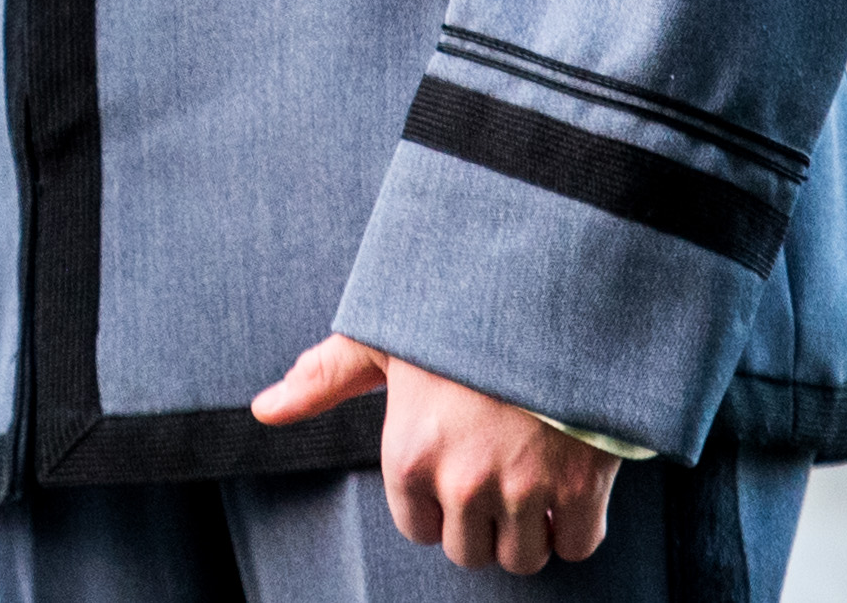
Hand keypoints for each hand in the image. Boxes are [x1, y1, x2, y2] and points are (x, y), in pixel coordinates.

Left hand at [254, 337, 618, 575]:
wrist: (550, 286)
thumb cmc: (461, 310)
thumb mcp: (383, 335)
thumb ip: (325, 377)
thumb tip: (265, 409)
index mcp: (409, 455)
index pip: (419, 530)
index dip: (438, 505)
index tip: (455, 473)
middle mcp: (461, 483)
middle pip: (471, 553)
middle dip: (482, 524)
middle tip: (497, 479)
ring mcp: (523, 489)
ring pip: (522, 559)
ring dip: (529, 532)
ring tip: (532, 484)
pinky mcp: (581, 488)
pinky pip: (578, 547)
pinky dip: (578, 528)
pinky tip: (571, 489)